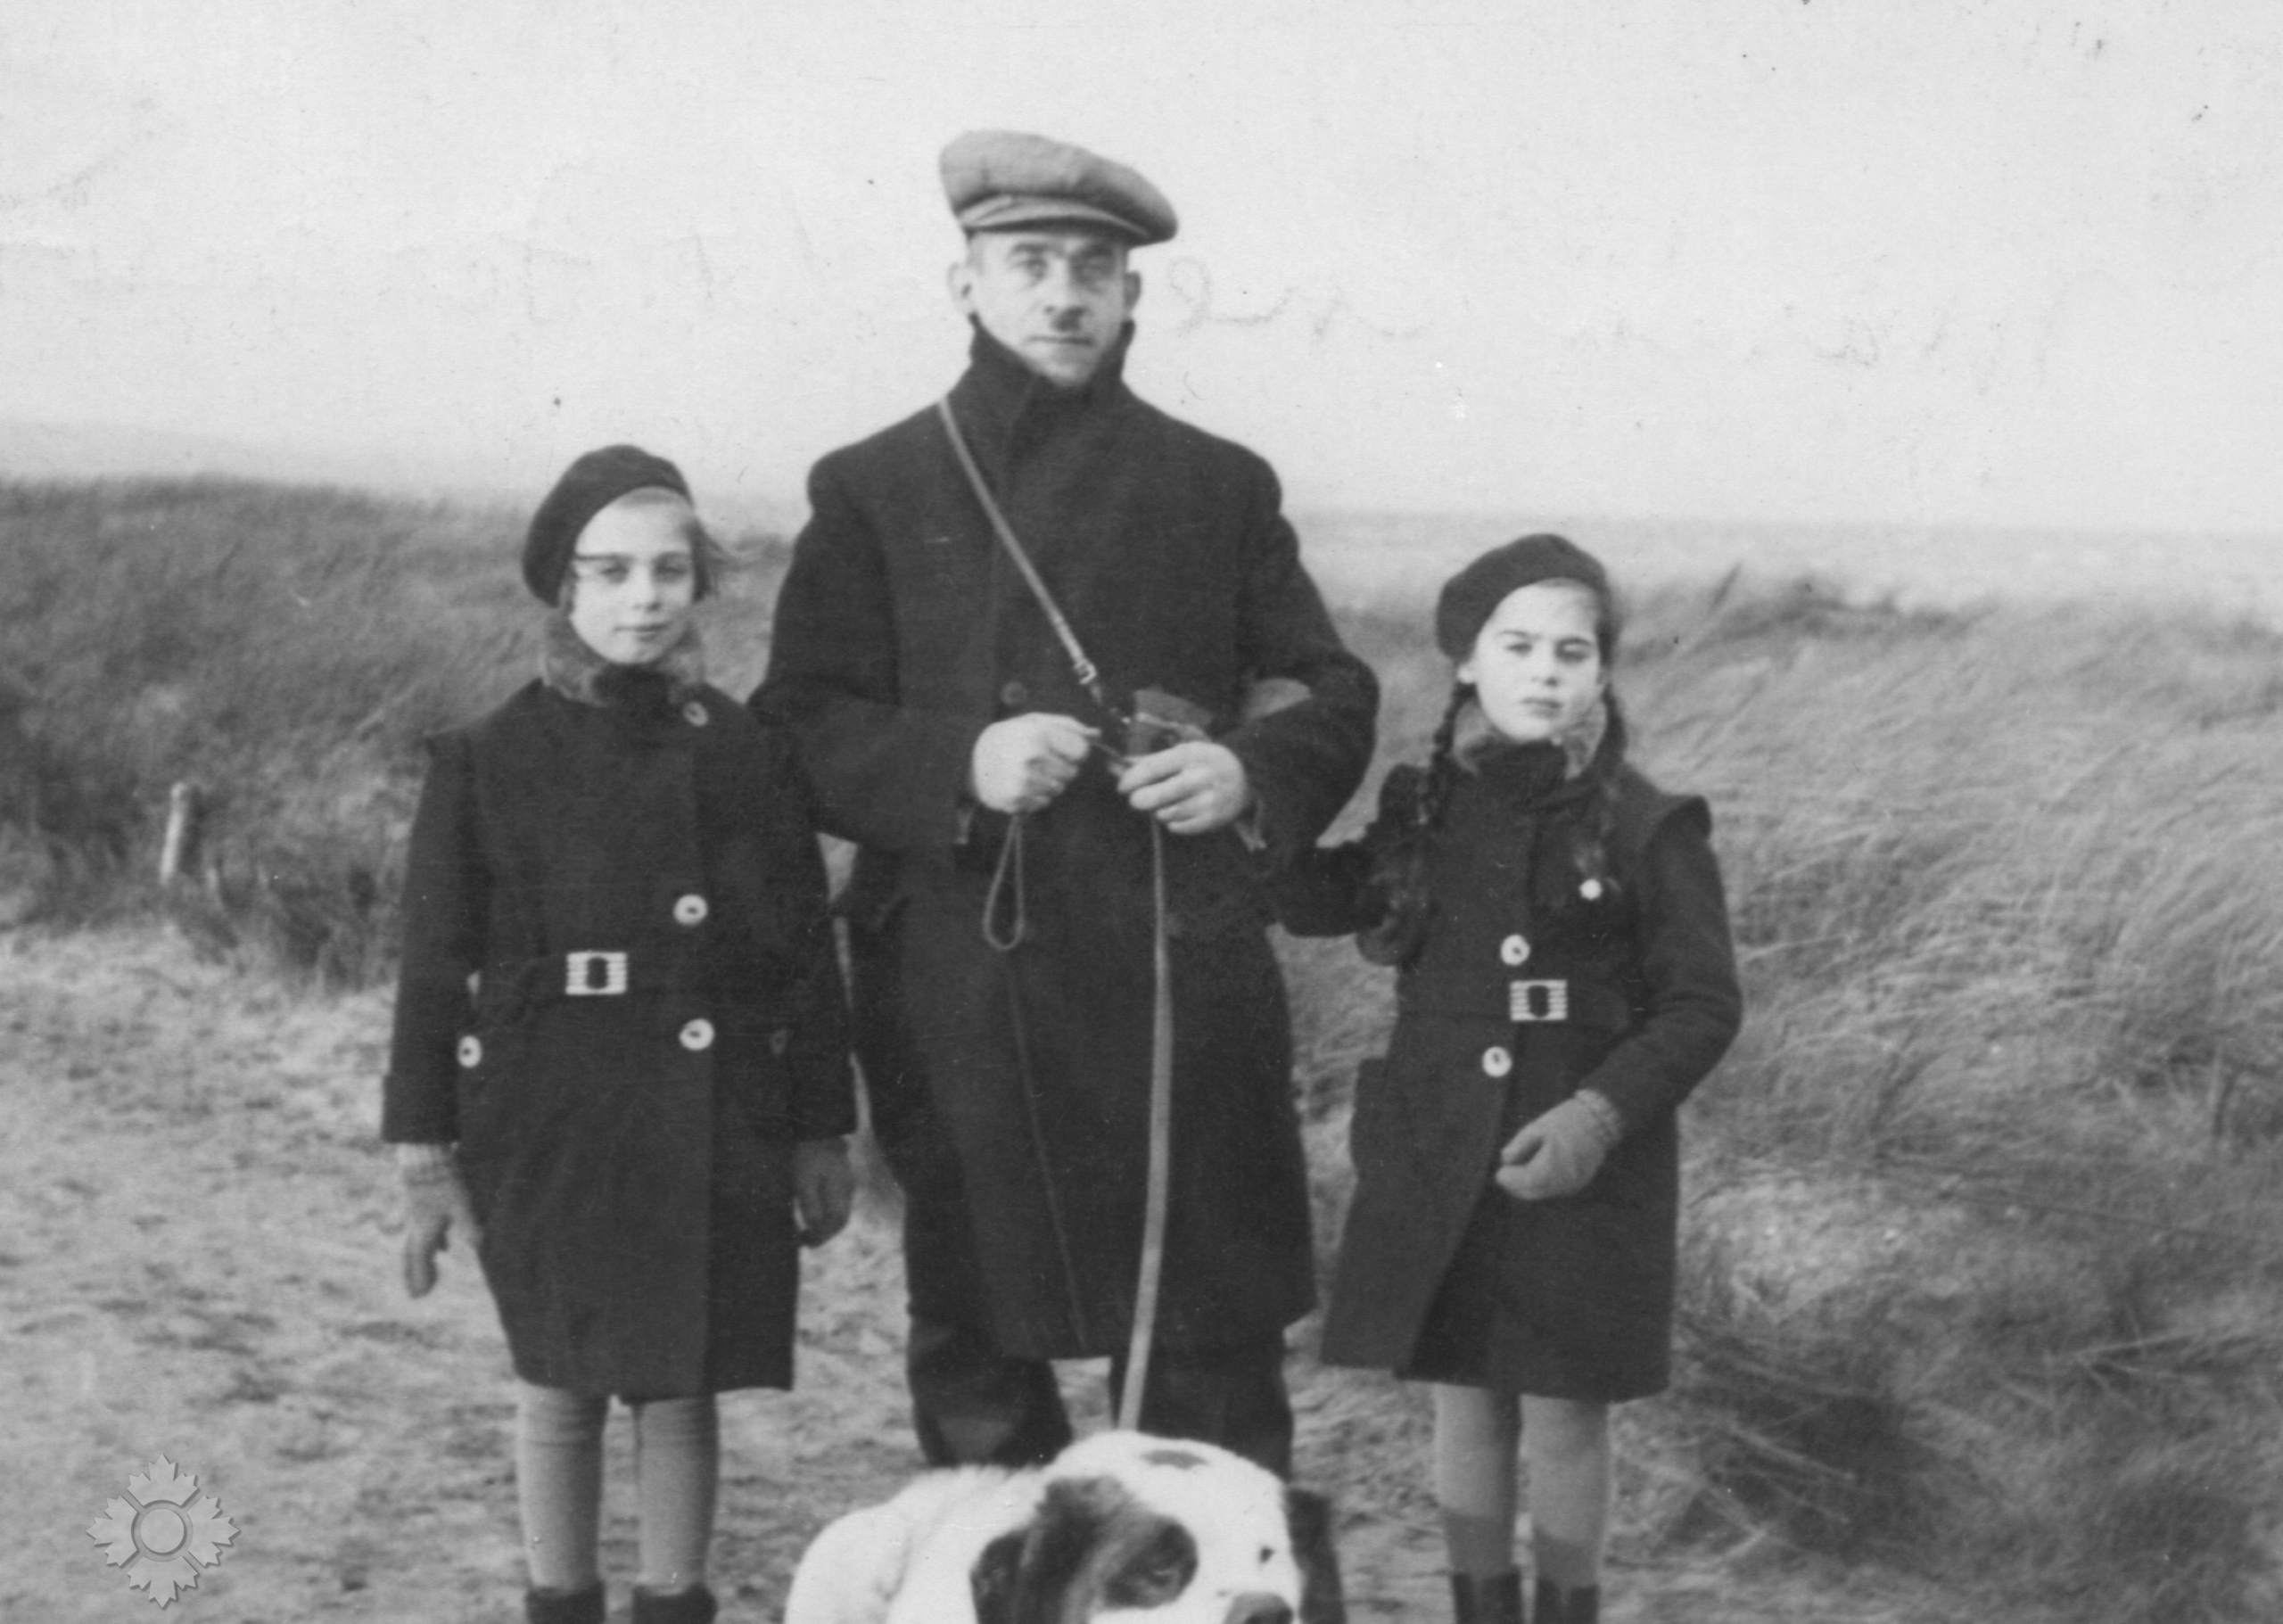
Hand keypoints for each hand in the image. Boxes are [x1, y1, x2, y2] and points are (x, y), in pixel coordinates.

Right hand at [402, 1163, 481, 1297]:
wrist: (425, 1156)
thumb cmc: (444, 1180)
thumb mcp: (462, 1204)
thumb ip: (470, 1225)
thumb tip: (480, 1246)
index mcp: (424, 1231)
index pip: (420, 1261)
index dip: (421, 1278)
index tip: (421, 1296)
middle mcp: (416, 1227)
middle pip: (411, 1257)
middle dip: (414, 1276)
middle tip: (416, 1294)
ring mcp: (416, 1216)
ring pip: (415, 1244)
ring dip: (420, 1262)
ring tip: (426, 1274)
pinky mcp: (420, 1206)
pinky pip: (424, 1231)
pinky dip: (432, 1243)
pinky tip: (442, 1246)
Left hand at [794, 1138, 854, 1246]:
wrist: (820, 1129)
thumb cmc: (809, 1155)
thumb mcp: (804, 1181)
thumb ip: (810, 1206)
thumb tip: (813, 1227)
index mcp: (840, 1192)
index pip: (836, 1222)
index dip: (822, 1236)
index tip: (806, 1243)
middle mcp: (847, 1191)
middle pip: (840, 1220)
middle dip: (824, 1234)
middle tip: (806, 1242)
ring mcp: (847, 1184)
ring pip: (840, 1213)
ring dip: (826, 1225)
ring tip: (808, 1231)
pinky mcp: (842, 1180)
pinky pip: (838, 1204)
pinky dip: (828, 1214)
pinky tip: (815, 1214)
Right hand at [970, 714, 1099, 813]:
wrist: (969, 759)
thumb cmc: (1008, 737)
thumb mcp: (1034, 721)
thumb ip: (1068, 726)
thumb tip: (1097, 734)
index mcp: (1040, 735)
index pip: (1081, 751)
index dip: (1073, 751)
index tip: (1060, 750)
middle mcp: (1033, 759)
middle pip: (1072, 773)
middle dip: (1061, 767)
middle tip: (1039, 761)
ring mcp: (1024, 782)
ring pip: (1059, 789)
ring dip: (1049, 783)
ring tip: (1028, 772)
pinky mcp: (1016, 801)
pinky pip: (1044, 802)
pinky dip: (1036, 796)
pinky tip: (1021, 784)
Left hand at [1116, 741, 1251, 834]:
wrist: (1246, 776)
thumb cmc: (1205, 762)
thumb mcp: (1183, 751)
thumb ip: (1152, 760)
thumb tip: (1116, 767)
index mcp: (1190, 755)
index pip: (1151, 769)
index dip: (1131, 780)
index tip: (1122, 787)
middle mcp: (1199, 777)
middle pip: (1155, 797)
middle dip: (1140, 800)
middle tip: (1137, 800)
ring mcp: (1207, 801)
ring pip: (1165, 814)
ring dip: (1158, 811)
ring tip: (1165, 803)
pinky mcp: (1212, 820)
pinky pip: (1178, 827)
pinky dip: (1173, 822)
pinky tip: (1180, 812)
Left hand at [1495, 1092, 1622, 1201]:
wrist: (1598, 1120)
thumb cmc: (1565, 1120)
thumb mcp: (1537, 1127)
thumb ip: (1519, 1146)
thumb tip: (1505, 1161)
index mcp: (1552, 1167)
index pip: (1524, 1182)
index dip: (1509, 1179)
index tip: (1499, 1173)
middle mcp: (1564, 1182)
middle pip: (1532, 1192)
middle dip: (1516, 1186)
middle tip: (1505, 1175)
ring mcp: (1573, 1185)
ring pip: (1543, 1193)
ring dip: (1528, 1186)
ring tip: (1518, 1172)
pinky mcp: (1579, 1184)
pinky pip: (1554, 1190)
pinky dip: (1541, 1185)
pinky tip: (1534, 1173)